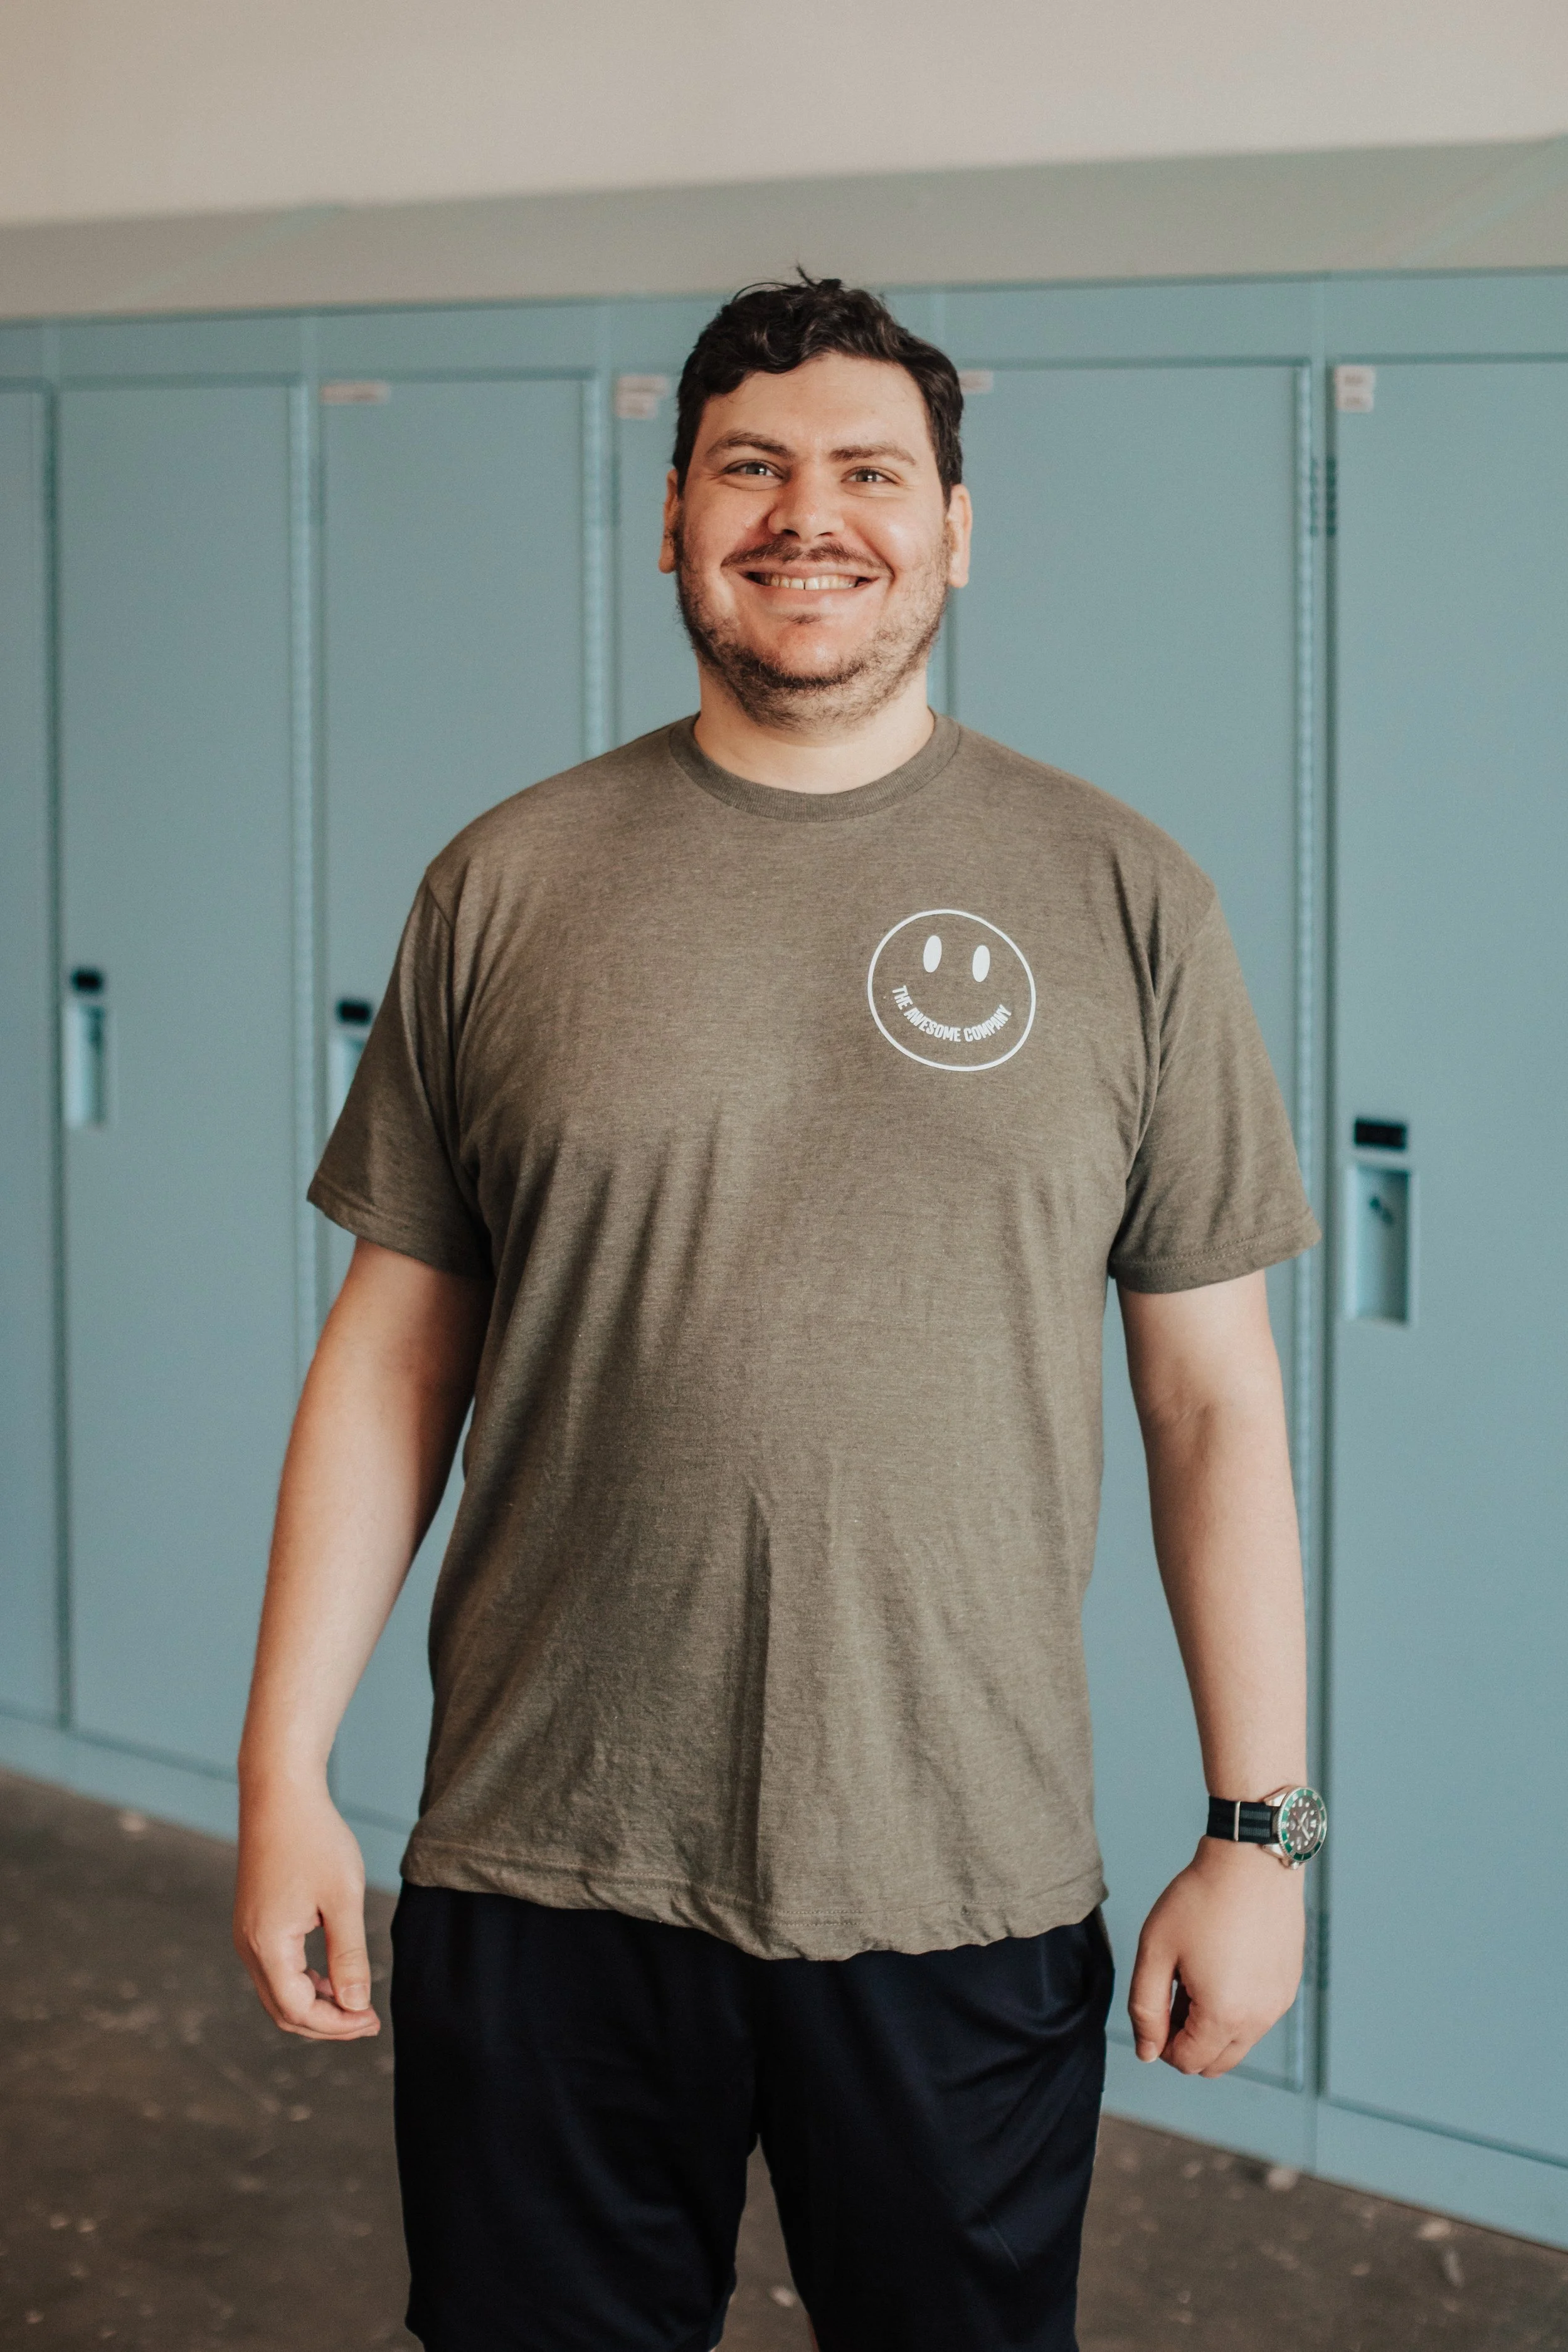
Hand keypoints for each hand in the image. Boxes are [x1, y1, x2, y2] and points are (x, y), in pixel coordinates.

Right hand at [233, 1779, 380, 2040]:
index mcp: (268, 1945)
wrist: (280, 1792)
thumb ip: (348, 1956)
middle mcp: (249, 1946)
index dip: (337, 2025)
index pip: (298, 2011)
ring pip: (278, 1991)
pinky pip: (276, 1968)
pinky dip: (305, 1981)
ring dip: (316, 2004)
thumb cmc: (314, 1838)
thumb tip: (355, 2005)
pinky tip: (334, 1974)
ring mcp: (248, 1933)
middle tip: (367, 2020)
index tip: (372, 2020)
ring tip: (356, 2001)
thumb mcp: (342, 1898)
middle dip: (326, 2023)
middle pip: (283, 2010)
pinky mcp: (255, 1921)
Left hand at [1128, 1838, 1304, 2076]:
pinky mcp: (1289, 1983)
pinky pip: (1259, 2016)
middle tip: (1172, 1993)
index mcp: (1224, 2016)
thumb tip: (1147, 2052)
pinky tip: (1222, 1963)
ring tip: (1195, 1974)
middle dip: (1188, 2041)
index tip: (1154, 2007)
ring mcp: (1279, 2002)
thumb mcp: (1156, 1951)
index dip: (1161, 2043)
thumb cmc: (1200, 1900)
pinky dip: (1237, 2007)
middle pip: (1217, 2062)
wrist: (1250, 1861)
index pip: (1188, 2062)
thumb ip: (1145, 2008)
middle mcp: (1260, 2019)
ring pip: (1240, 2041)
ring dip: (1212, 2025)